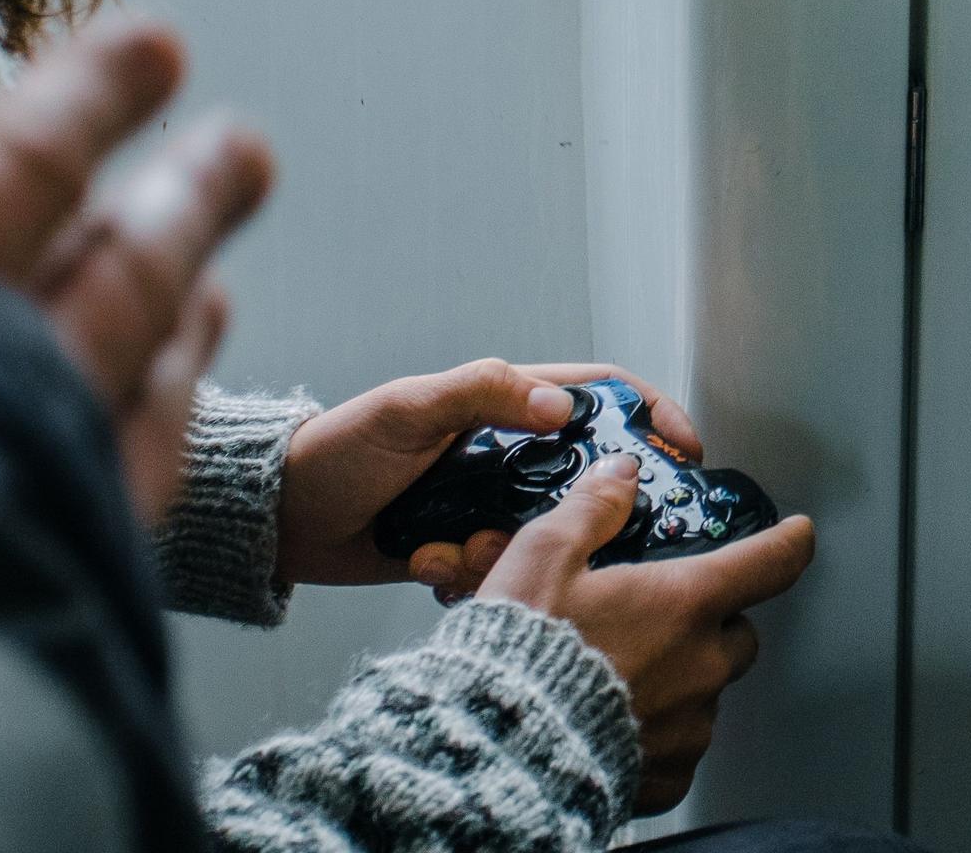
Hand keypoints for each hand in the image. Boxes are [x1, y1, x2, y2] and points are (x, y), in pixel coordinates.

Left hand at [278, 362, 704, 590]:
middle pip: (585, 476)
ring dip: (511, 550)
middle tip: (593, 538)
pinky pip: (503, 571)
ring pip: (545, 535)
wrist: (284, 519)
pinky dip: (475, 576)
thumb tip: (561, 406)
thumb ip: (484, 394)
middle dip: (587, 509)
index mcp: (504, 403)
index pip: (599, 396)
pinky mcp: (469, 553)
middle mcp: (507, 453)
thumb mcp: (409, 408)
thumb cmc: (338, 448)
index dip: (650, 414)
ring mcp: (491, 505)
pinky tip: (430, 568)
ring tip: (456, 549)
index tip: (686, 447)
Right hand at [477, 460, 817, 814]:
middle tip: (659, 618)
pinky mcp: (670, 774)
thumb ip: (593, 510)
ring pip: (708, 692)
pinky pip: (680, 747)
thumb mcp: (544, 557)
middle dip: (712, 624)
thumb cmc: (524, 653)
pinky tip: (612, 721)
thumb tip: (621, 477)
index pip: (768, 563)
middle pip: (738, 634)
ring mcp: (691, 725)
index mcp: (684, 603)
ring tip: (618, 675)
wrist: (503, 748)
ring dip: (680, 679)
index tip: (796, 536)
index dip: (788, 543)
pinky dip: (656, 733)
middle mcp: (702, 665)